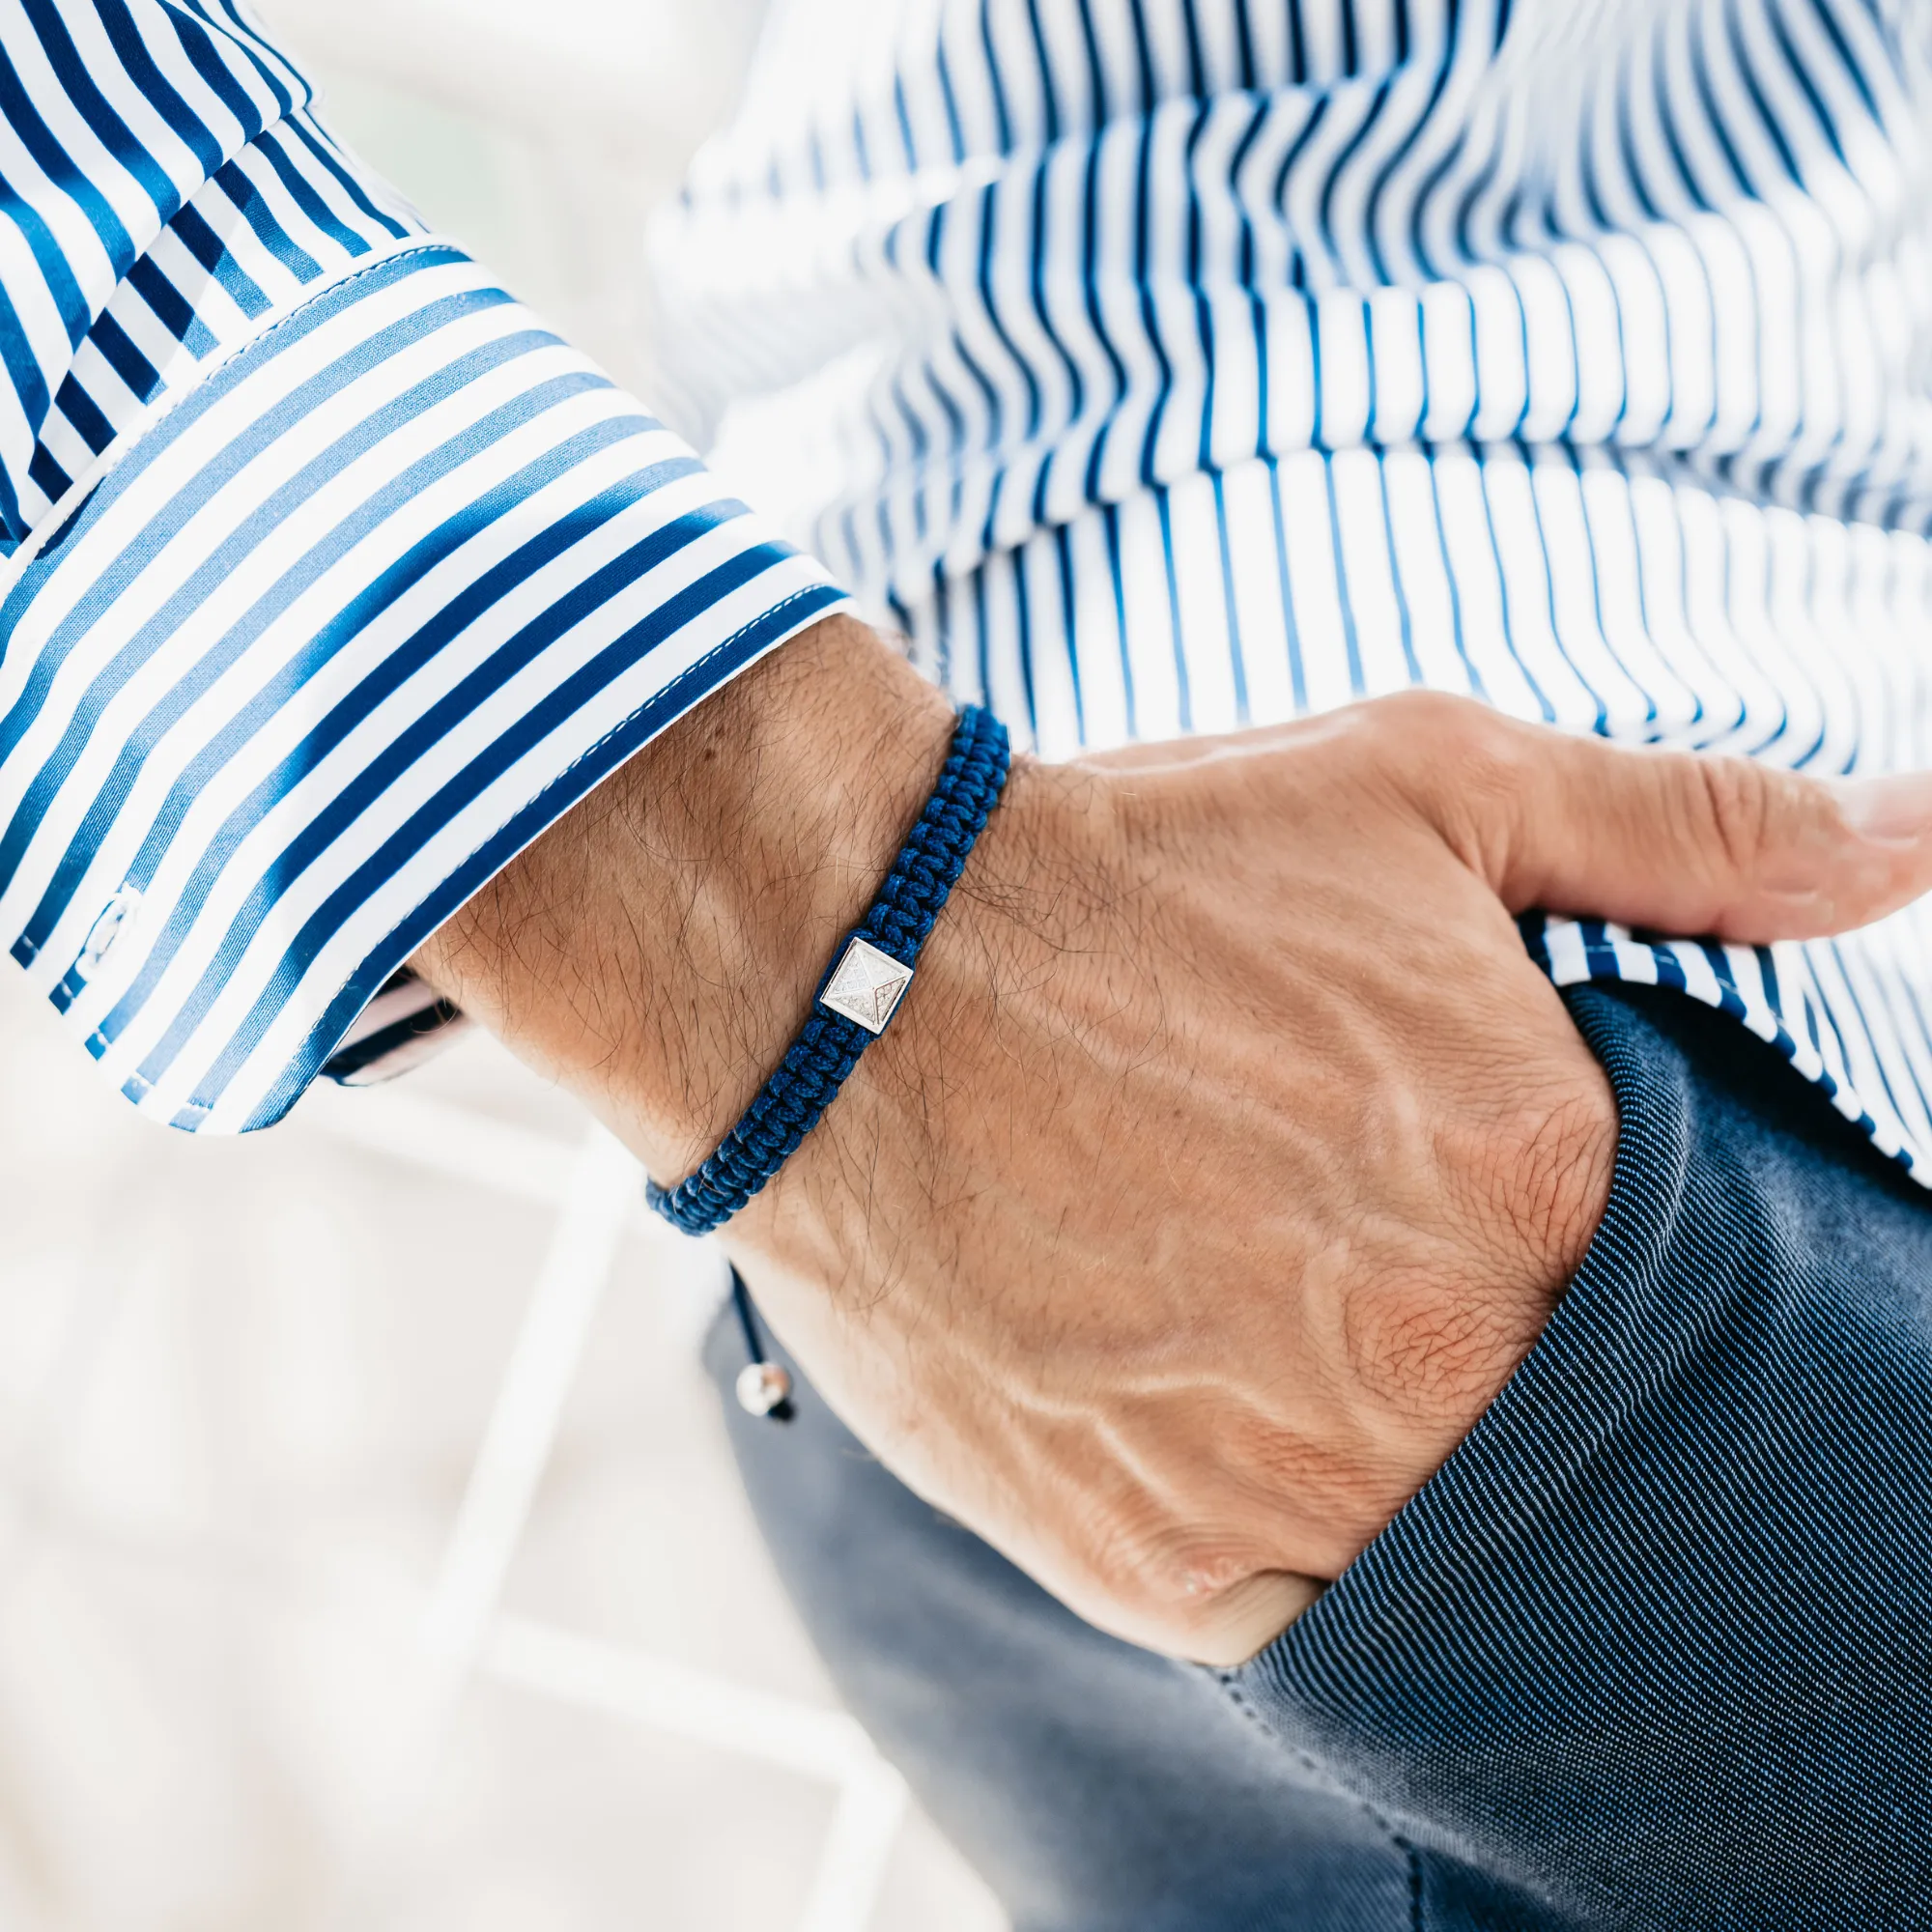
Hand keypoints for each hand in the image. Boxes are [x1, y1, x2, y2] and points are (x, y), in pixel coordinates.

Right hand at [414, 618, 1931, 1664]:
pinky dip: (1311, 1542)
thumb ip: (1688, 830)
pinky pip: (1315, 1617)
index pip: (1707, 1282)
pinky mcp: (1162, 1563)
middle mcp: (1440, 1354)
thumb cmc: (1137, 870)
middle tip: (1408, 1269)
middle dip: (1530, 1355)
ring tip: (1321, 1336)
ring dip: (1429, 1464)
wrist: (845, 973)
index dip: (1629, 1245)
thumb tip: (1919, 831)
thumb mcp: (1424, 785)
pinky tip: (1247, 1420)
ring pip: (1465, 1547)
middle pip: (1593, 1430)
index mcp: (1543, 1170)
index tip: (1531, 1204)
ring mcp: (1296, 1479)